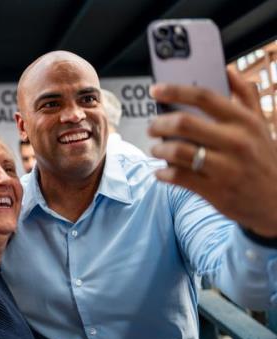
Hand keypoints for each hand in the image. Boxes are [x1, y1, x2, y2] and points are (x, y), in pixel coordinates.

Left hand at [148, 67, 276, 237]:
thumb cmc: (264, 159)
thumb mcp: (260, 125)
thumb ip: (244, 96)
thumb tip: (228, 70)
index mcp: (244, 121)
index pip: (204, 97)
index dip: (175, 90)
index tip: (155, 90)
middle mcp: (235, 142)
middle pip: (184, 124)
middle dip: (159, 124)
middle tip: (152, 127)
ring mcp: (225, 168)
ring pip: (177, 152)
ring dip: (159, 150)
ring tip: (156, 150)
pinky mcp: (215, 191)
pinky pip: (178, 177)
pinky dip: (163, 173)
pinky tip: (162, 172)